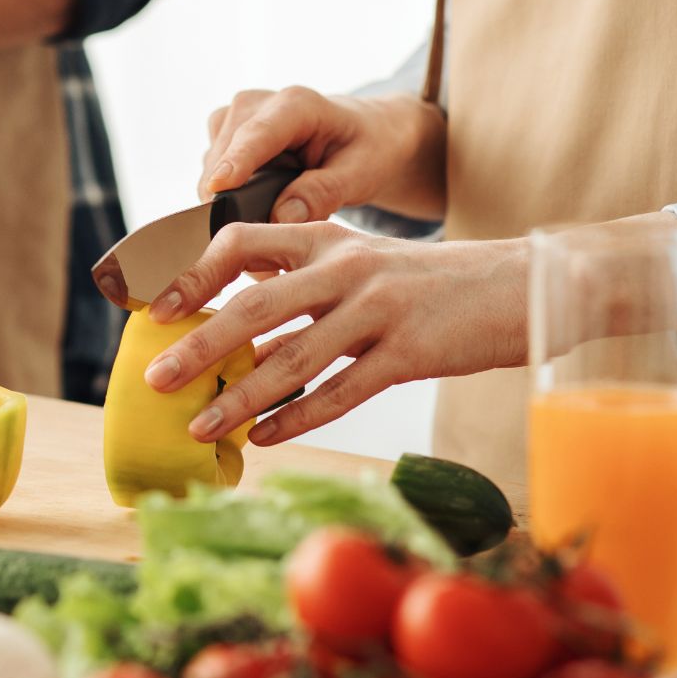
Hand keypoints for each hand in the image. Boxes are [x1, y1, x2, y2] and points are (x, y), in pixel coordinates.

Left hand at [142, 222, 527, 446]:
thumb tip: (238, 332)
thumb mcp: (363, 267)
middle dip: (198, 346)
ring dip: (240, 398)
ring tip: (200, 425)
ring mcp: (379, 310)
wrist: (520, 286)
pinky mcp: (410, 352)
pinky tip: (265, 438)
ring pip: (293, 358)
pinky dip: (298, 418)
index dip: (194, 274)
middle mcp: (346, 268)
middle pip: (254, 307)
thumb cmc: (430, 285)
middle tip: (157, 379)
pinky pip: (341, 391)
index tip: (159, 310)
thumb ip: (305, 290)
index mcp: (326, 239)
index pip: (242, 241)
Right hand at [200, 89, 446, 222]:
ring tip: (267, 235)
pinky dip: (226, 202)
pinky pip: (210, 176)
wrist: (365, 134)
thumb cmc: (367, 149)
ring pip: (211, 172)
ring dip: (228, 208)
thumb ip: (323, 193)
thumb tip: (280, 217)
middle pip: (224, 159)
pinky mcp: (222, 137)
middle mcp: (256, 104)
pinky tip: (258, 212)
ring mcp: (234, 119)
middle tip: (262, 260)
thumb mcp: (361, 173)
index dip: (235, 162)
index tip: (217, 189)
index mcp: (296, 105)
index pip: (257, 134)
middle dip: (232, 207)